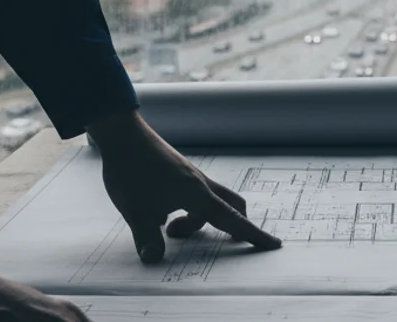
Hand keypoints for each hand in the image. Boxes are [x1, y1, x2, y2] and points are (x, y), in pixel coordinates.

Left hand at [86, 109, 281, 262]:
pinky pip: (195, 196)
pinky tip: (161, 214)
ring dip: (198, 222)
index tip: (273, 244)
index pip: (231, 220)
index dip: (252, 235)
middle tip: (228, 243)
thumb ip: (147, 239)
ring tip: (169, 230)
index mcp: (197, 194)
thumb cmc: (131, 171)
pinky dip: (188, 211)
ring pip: (209, 202)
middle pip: (230, 206)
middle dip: (233, 226)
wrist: (123, 136)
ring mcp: (190, 177)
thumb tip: (153, 260)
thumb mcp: (136, 212)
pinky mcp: (179, 173)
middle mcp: (200, 184)